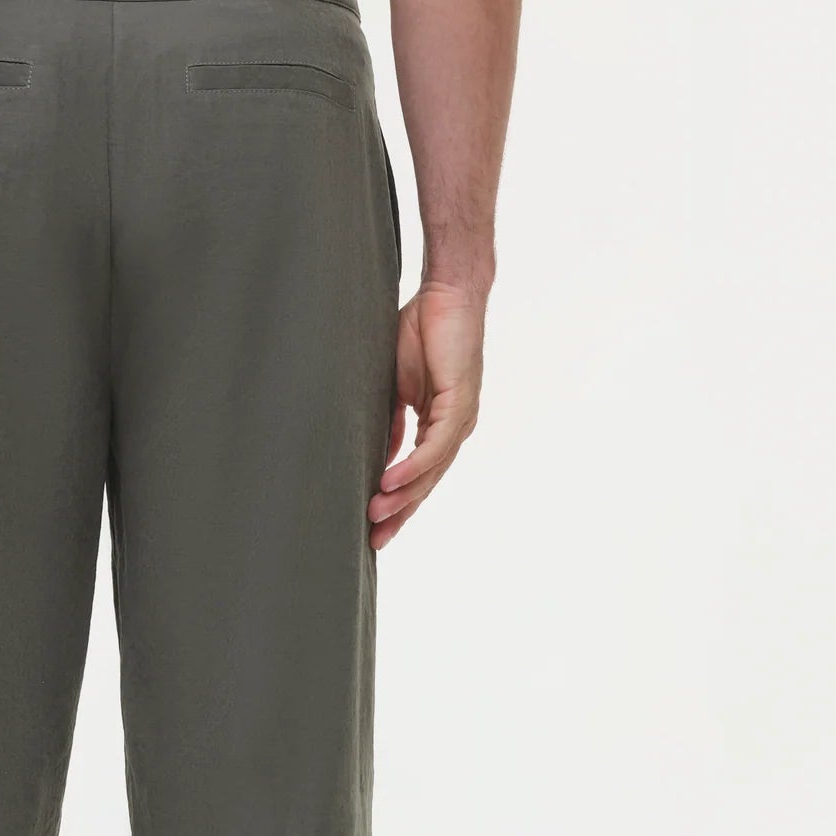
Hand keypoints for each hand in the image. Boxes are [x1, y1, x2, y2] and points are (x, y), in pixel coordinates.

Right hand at [369, 282, 486, 547]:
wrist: (447, 293)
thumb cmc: (421, 330)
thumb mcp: (396, 384)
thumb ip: (391, 418)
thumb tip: (375, 452)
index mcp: (439, 425)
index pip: (418, 474)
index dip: (398, 502)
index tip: (374, 527)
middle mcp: (454, 429)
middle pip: (427, 483)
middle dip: (400, 513)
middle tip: (375, 541)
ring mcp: (460, 418)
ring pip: (432, 471)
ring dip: (403, 495)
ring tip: (375, 515)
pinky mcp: (460, 403)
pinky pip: (435, 446)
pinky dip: (413, 466)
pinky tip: (391, 481)